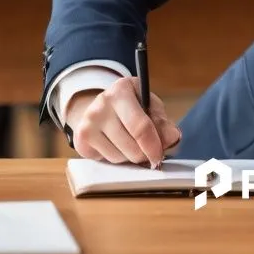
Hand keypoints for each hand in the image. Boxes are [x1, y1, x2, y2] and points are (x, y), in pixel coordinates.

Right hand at [65, 76, 181, 167]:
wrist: (100, 107)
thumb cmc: (131, 106)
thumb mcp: (150, 105)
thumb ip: (162, 122)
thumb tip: (173, 138)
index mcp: (121, 91)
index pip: (141, 127)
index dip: (154, 146)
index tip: (160, 156)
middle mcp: (101, 105)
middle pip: (131, 147)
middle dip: (144, 155)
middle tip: (147, 150)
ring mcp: (87, 123)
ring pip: (119, 158)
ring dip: (130, 157)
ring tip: (129, 142)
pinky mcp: (80, 141)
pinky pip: (106, 162)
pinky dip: (116, 159)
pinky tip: (115, 145)